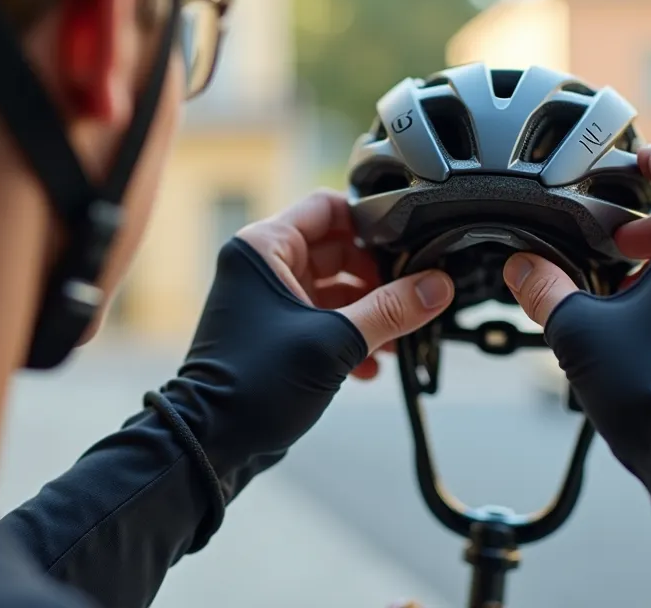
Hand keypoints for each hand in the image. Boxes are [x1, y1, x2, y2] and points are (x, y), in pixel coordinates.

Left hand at [157, 190, 452, 474]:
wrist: (213, 443)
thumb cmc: (252, 385)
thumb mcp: (333, 342)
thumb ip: (390, 311)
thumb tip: (437, 287)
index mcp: (264, 248)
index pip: (327, 207)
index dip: (371, 223)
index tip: (408, 245)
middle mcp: (263, 268)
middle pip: (337, 250)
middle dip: (378, 278)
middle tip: (412, 298)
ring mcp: (268, 302)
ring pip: (334, 291)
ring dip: (369, 314)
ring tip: (399, 339)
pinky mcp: (275, 336)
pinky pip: (323, 322)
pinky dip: (349, 339)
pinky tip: (371, 367)